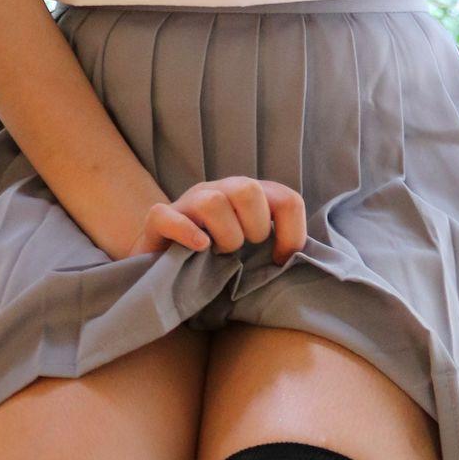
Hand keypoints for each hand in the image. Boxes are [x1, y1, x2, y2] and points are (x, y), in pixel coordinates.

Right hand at [133, 176, 307, 264]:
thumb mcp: (253, 252)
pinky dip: (186, 233)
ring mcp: (187, 202)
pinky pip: (167, 216)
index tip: (279, 260)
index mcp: (249, 197)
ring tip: (217, 253)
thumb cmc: (217, 262)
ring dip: (224, 236)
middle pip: (248, 189)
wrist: (167, 271)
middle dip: (254, 228)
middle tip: (243, 250)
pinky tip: (199, 249)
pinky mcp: (158, 220)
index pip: (287, 200)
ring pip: (212, 201)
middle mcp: (219, 191)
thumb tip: (300, 259)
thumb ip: (276, 248)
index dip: (291, 234)